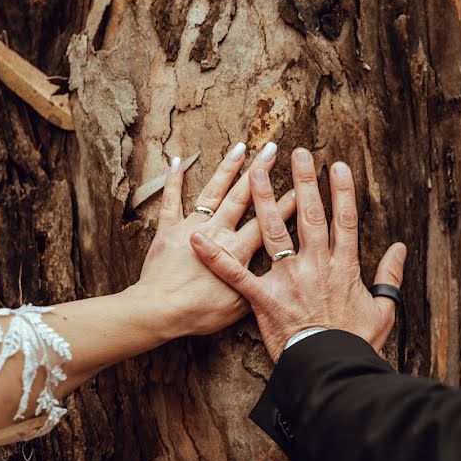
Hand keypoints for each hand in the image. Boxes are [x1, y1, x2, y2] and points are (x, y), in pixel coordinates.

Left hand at [133, 142, 295, 337]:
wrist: (160, 310)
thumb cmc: (199, 313)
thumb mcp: (238, 307)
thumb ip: (255, 285)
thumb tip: (272, 276)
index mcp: (237, 251)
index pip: (267, 223)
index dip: (285, 205)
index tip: (300, 186)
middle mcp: (218, 232)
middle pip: (242, 197)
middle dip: (259, 172)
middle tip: (271, 149)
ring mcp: (192, 227)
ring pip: (212, 192)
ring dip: (226, 168)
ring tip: (240, 147)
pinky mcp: (168, 231)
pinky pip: (171, 201)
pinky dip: (173, 180)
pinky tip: (176, 160)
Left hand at [189, 147, 406, 361]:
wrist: (332, 370)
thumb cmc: (356, 342)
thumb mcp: (383, 309)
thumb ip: (389, 276)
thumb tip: (399, 248)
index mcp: (344, 266)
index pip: (344, 220)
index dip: (341, 191)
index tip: (337, 166)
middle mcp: (315, 265)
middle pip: (309, 215)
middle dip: (303, 181)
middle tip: (298, 152)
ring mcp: (288, 279)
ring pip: (273, 232)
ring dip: (264, 200)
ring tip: (256, 172)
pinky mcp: (263, 298)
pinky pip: (236, 275)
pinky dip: (216, 258)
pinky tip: (198, 239)